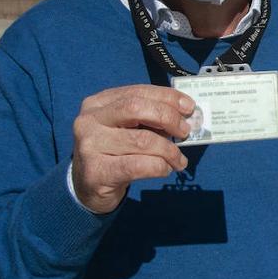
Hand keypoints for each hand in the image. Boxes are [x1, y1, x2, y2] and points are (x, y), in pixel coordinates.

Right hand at [71, 85, 193, 213]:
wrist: (88, 187)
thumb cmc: (114, 153)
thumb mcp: (127, 128)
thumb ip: (150, 118)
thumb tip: (185, 115)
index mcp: (98, 103)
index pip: (137, 92)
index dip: (167, 97)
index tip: (189, 107)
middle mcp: (88, 120)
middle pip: (136, 108)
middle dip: (168, 118)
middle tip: (185, 131)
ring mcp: (89, 146)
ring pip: (142, 140)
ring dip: (169, 150)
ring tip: (179, 160)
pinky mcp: (96, 171)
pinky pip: (138, 165)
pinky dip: (159, 167)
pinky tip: (165, 169)